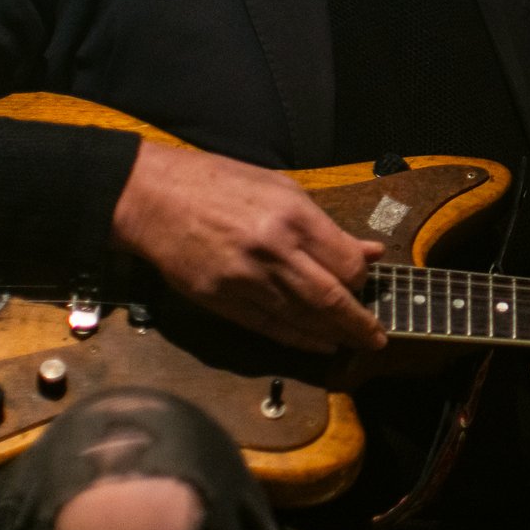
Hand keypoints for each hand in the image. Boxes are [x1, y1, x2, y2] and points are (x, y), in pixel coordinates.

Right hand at [110, 141, 385, 354]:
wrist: (151, 198)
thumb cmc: (217, 184)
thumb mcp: (280, 188)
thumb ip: (325, 225)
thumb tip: (368, 252)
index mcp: (291, 217)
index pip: (344, 263)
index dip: (361, 279)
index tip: (365, 282)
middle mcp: (272, 251)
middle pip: (329, 299)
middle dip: (359, 324)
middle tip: (377, 338)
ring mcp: (245, 280)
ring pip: (301, 319)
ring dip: (332, 335)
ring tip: (353, 344)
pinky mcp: (221, 301)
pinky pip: (269, 328)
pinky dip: (297, 339)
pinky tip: (317, 344)